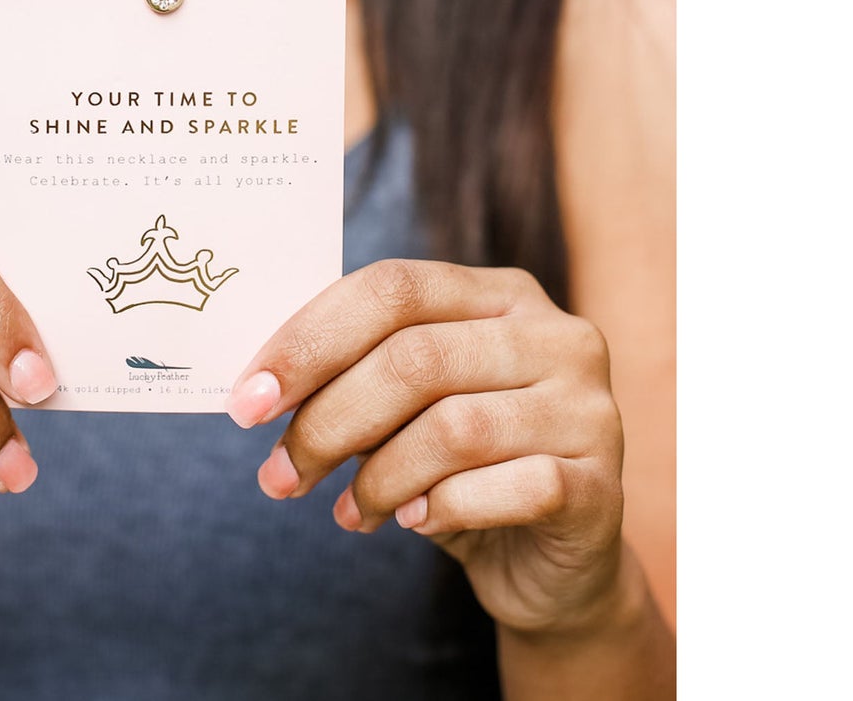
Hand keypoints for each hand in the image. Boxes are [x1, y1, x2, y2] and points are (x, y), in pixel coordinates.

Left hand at [226, 260, 625, 636]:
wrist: (551, 564)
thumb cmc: (460, 467)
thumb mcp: (406, 407)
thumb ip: (355, 375)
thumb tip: (260, 384)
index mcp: (498, 293)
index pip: (391, 287)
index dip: (309, 339)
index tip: (248, 398)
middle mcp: (553, 334)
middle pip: (412, 358)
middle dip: (327, 421)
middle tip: (278, 474)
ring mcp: (587, 406)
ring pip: (452, 428)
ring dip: (377, 477)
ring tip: (348, 509)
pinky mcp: (604, 486)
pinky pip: (504, 489)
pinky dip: (440, 510)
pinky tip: (413, 523)